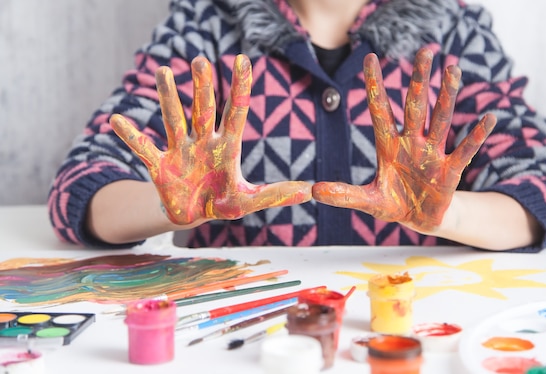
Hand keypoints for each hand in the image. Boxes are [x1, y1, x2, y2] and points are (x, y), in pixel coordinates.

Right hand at [111, 55, 311, 224]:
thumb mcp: (248, 201)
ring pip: (174, 119)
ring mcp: (180, 150)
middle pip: (203, 110)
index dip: (240, 88)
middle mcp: (203, 142)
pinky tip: (115, 119)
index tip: (243, 59)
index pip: (235, 112)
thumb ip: (275, 194)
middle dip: (203, 87)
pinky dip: (131, 136)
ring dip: (169, 98)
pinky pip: (143, 148)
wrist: (192, 215)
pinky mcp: (160, 166)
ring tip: (164, 72)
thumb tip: (308, 191)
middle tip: (201, 61)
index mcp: (227, 147)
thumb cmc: (221, 202)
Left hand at [312, 48, 495, 233]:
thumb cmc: (393, 204)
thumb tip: (314, 191)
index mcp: (388, 146)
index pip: (380, 110)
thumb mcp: (368, 201)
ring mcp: (432, 154)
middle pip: (415, 106)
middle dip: (419, 80)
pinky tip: (489, 118)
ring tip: (453, 70)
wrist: (419, 220)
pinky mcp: (450, 171)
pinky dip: (477, 136)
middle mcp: (411, 143)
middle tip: (425, 51)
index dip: (375, 85)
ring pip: (440, 119)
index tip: (370, 58)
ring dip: (447, 96)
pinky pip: (465, 150)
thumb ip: (344, 194)